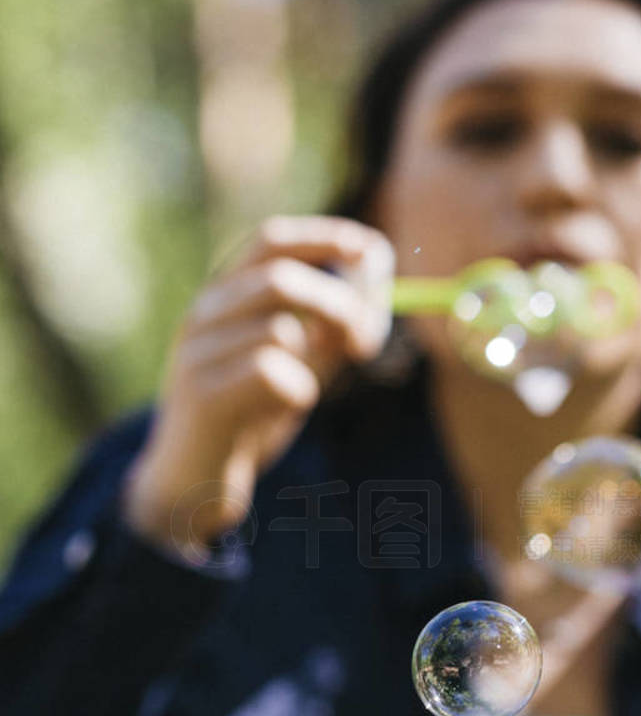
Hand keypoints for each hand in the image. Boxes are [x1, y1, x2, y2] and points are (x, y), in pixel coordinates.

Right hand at [122, 215, 393, 558]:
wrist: (191, 477)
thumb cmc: (249, 412)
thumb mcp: (295, 362)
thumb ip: (328, 331)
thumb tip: (375, 297)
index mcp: (222, 295)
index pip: (270, 241)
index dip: (324, 238)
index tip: (371, 248)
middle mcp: (202, 314)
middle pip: (280, 280)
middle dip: (337, 304)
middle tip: (366, 342)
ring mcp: (197, 353)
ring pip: (279, 330)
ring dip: (313, 361)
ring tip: (303, 390)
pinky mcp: (204, 395)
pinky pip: (272, 375)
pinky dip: (297, 392)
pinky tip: (282, 410)